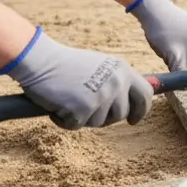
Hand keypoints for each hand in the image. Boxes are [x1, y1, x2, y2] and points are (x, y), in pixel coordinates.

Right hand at [2, 29, 152, 129]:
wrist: (41, 61)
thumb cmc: (66, 64)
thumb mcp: (101, 66)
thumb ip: (116, 81)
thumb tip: (127, 102)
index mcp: (123, 70)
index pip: (145, 95)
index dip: (141, 110)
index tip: (133, 120)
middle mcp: (117, 83)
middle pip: (121, 114)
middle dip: (106, 117)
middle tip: (88, 110)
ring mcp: (102, 96)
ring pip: (99, 122)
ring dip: (83, 118)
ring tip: (69, 100)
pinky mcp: (83, 109)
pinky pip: (76, 125)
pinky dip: (64, 120)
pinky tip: (57, 105)